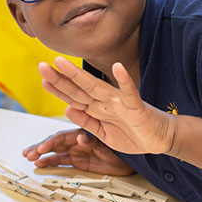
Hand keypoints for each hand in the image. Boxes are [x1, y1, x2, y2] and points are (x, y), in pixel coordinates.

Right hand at [22, 128, 133, 175]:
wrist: (131, 161)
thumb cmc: (123, 150)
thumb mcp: (110, 147)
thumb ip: (95, 143)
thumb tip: (80, 138)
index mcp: (84, 133)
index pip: (64, 136)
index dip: (52, 141)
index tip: (42, 147)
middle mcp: (78, 141)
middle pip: (56, 143)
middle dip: (41, 147)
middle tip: (28, 153)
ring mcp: (77, 151)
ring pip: (55, 151)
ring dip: (42, 154)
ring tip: (29, 158)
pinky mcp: (78, 161)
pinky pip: (61, 160)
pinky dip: (50, 162)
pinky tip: (40, 164)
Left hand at [39, 57, 175, 155]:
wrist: (159, 138)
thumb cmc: (132, 133)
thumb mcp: (103, 133)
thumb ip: (86, 121)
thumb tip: (67, 108)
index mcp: (97, 108)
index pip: (73, 97)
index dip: (58, 88)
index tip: (42, 79)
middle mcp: (105, 101)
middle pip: (79, 89)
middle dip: (60, 78)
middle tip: (42, 66)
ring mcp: (120, 103)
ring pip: (96, 87)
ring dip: (79, 75)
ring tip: (63, 63)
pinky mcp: (136, 107)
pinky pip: (130, 92)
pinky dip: (125, 81)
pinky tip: (118, 68)